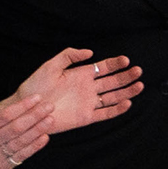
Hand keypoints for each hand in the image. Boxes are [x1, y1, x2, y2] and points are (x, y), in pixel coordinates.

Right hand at [0, 88, 50, 168]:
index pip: (3, 116)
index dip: (22, 106)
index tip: (36, 97)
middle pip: (15, 129)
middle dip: (35, 116)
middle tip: (50, 106)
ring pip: (21, 142)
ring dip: (38, 130)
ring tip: (51, 118)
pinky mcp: (3, 167)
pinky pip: (22, 156)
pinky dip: (35, 146)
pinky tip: (45, 136)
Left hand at [18, 47, 142, 133]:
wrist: (28, 108)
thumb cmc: (35, 86)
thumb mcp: (50, 65)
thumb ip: (69, 56)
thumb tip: (90, 52)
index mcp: (81, 75)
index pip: (104, 68)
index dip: (115, 64)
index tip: (126, 61)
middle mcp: (88, 88)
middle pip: (113, 82)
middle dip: (126, 76)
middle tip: (138, 71)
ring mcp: (89, 103)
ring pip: (114, 97)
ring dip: (127, 92)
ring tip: (139, 85)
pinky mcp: (87, 117)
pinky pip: (106, 113)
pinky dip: (117, 109)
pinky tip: (127, 103)